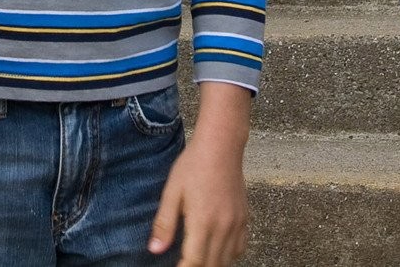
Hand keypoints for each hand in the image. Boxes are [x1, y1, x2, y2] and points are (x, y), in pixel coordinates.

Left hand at [149, 131, 248, 265]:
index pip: (194, 262)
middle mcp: (223, 227)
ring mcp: (236, 224)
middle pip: (212, 265)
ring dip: (212, 264)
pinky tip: (217, 251)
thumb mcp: (172, 192)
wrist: (221, 145)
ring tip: (197, 259)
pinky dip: (228, 256)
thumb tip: (155, 249)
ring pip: (227, 260)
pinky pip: (240, 248)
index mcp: (202, 222)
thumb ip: (164, 223)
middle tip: (184, 264)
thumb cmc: (193, 165)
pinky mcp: (245, 218)